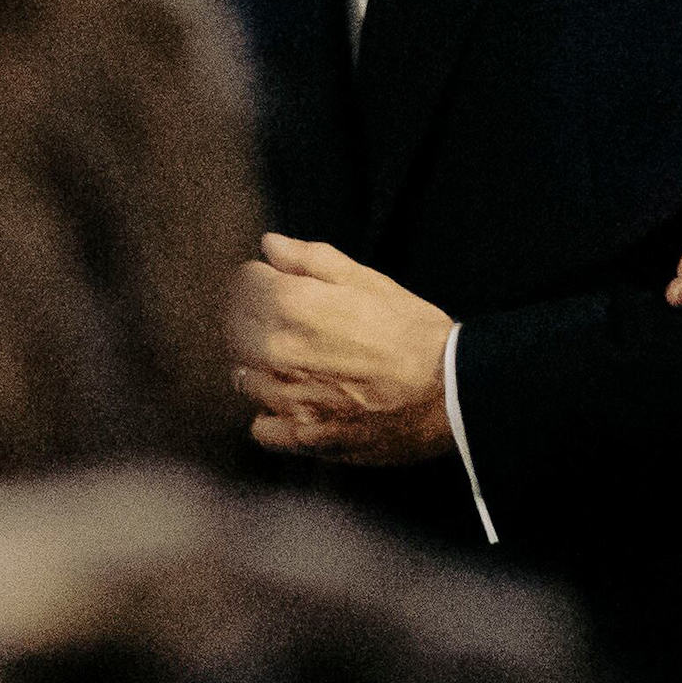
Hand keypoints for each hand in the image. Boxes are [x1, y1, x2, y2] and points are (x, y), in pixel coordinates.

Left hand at [230, 234, 454, 464]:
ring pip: (244, 378)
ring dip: (260, 365)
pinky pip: (260, 427)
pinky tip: (293, 402)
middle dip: (254, 318)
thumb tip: (269, 245)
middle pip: (233, 330)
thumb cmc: (413, 331)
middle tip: (287, 318)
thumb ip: (312, 260)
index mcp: (293, 307)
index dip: (260, 278)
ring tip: (294, 360)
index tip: (276, 281)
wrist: (448, 392)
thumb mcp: (369, 281)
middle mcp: (279, 353)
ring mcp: (286, 400)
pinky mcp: (302, 437)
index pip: (243, 285)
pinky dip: (270, 415)